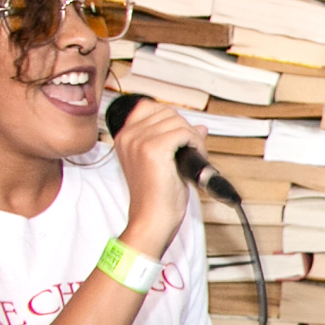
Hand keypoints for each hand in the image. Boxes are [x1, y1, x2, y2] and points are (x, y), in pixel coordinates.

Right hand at [108, 91, 205, 257]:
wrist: (152, 218)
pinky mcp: (154, 149)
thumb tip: (199, 127)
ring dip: (193, 137)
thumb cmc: (156, 197)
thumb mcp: (163, 162)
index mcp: (125, 137)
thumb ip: (175, 140)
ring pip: (178, 121)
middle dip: (186, 129)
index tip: (182, 136)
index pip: (150, 107)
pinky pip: (185, 132)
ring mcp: (139, 141)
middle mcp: (128, 135)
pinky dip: (197, 144)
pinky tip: (196, 159)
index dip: (172, 118)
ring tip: (194, 156)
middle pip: (168, 112)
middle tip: (192, 150)